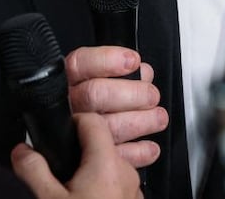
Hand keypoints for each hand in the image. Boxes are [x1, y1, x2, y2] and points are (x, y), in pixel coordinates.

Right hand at [11, 112, 142, 198]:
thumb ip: (34, 171)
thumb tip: (21, 151)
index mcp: (106, 163)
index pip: (93, 119)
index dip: (72, 120)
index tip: (58, 130)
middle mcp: (127, 173)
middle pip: (102, 143)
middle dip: (80, 149)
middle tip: (59, 162)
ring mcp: (133, 191)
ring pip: (111, 166)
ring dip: (91, 170)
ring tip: (71, 186)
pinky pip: (117, 186)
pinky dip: (102, 187)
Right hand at [64, 46, 166, 167]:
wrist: (77, 164)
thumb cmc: (95, 111)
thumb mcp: (96, 83)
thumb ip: (116, 73)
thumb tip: (141, 71)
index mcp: (66, 84)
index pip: (78, 64)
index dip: (106, 60)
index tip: (132, 61)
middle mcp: (69, 107)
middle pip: (94, 94)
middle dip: (130, 93)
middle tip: (151, 95)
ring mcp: (76, 136)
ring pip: (108, 126)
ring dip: (140, 122)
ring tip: (158, 118)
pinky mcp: (88, 162)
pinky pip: (114, 157)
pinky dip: (137, 152)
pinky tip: (149, 146)